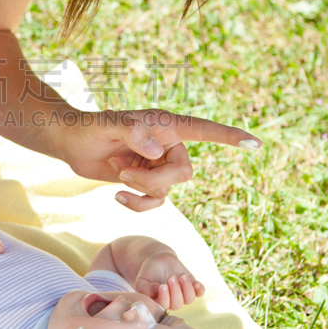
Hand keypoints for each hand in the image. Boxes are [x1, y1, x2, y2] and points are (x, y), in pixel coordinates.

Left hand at [59, 108, 260, 211]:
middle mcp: (168, 144)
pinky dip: (138, 203)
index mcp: (166, 124)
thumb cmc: (88, 127)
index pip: (205, 130)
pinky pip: (156, 201)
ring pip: (169, 189)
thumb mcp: (107, 125)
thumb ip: (133, 132)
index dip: (230, 137)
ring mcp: (159, 164)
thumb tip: (157, 150)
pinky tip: (118, 196)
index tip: (255, 144)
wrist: (72, 144)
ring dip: (142, 189)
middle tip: (124, 172)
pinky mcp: (147, 180)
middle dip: (156, 180)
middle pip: (184, 172)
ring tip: (118, 175)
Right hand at [133, 248, 204, 310]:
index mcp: (159, 302)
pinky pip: (199, 292)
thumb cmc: (148, 272)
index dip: (165, 298)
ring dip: (187, 288)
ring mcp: (183, 294)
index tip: (162, 286)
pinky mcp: (192, 286)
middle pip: (177, 304)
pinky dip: (199, 289)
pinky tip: (196, 283)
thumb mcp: (142, 280)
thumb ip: (145, 288)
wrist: (158, 261)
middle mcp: (172, 301)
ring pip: (189, 299)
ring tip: (181, 276)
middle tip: (171, 277)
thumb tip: (156, 290)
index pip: (164, 306)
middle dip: (175, 291)